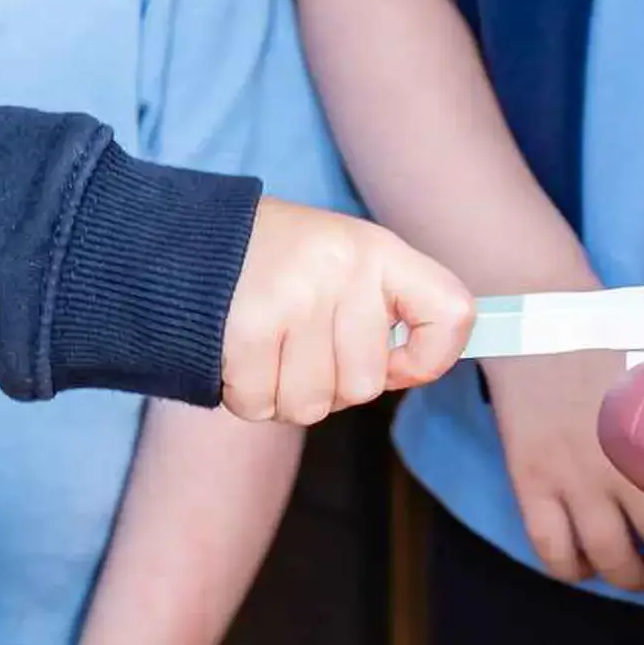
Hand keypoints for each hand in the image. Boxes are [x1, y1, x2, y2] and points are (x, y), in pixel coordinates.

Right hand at [221, 198, 473, 424]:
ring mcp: (294, 297)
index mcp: (377, 250)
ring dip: (283, 394)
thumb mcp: (347, 260)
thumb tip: (416, 369)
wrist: (191, 238)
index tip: (397, 361)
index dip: (431, 357)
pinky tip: (238, 355)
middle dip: (330, 383)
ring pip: (312, 405)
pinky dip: (246, 396)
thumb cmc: (281, 262)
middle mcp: (342, 269)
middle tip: (300, 345)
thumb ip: (386, 311)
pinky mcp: (246, 328)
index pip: (452, 313)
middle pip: (365, 385)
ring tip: (267, 348)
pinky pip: (261, 405)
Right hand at [487, 349, 643, 588]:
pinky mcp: (530, 480)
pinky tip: (586, 558)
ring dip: (631, 576)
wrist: (540, 314)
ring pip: (610, 560)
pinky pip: (553, 551)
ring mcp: (573, 476)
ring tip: (642, 568)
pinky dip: (572, 568)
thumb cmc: (617, 330)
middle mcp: (624, 463)